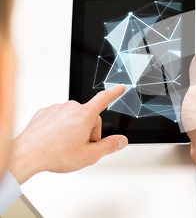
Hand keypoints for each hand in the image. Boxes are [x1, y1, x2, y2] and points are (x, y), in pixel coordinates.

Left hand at [8, 85, 128, 184]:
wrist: (26, 155)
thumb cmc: (54, 154)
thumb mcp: (89, 156)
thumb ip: (109, 146)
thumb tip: (121, 141)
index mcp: (84, 115)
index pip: (104, 99)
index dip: (115, 93)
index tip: (121, 87)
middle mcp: (71, 108)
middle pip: (89, 117)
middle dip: (88, 132)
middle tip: (79, 147)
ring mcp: (56, 109)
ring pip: (74, 118)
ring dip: (73, 130)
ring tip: (63, 146)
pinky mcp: (45, 112)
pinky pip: (59, 119)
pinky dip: (60, 128)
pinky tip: (54, 141)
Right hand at [182, 54, 195, 166]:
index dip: (186, 82)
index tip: (183, 88)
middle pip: (192, 91)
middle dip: (184, 96)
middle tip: (184, 104)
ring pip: (190, 104)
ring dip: (184, 109)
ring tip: (186, 114)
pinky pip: (190, 115)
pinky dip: (185, 118)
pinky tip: (186, 122)